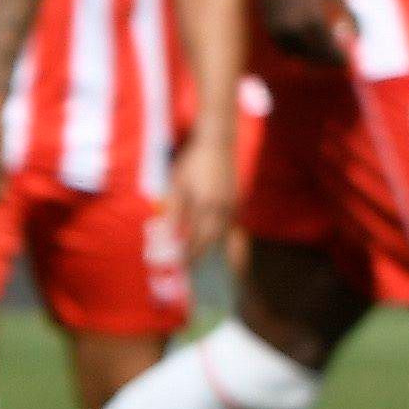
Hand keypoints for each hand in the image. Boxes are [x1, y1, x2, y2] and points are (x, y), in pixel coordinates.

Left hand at [172, 124, 241, 260]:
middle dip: (201, 253)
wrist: (218, 144)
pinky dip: (225, 235)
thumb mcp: (177, 185)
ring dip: (215, 247)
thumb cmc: (192, 163)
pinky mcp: (237, 200)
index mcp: (206, 205)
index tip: (180, 263)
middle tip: (190, 264)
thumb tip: (170, 234)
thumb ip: (175, 210)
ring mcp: (233, 205)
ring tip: (204, 257)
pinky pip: (232, 224)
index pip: (197, 237)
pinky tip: (218, 240)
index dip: (189, 252)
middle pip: (212, 239)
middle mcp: (222, 208)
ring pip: (225, 233)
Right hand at [248, 0, 354, 68]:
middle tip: (339, 62)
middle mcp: (295, 28)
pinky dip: (299, 50)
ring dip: (312, 57)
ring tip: (325, 54)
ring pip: (299, 55)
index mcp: (313, 19)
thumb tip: (358, 36)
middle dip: (327, 61)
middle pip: (314, 57)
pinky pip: (287, 49)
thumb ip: (348, 14)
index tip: (347, 62)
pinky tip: (309, 45)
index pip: (329, 51)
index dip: (339, 60)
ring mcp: (280, 30)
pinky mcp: (270, 29)